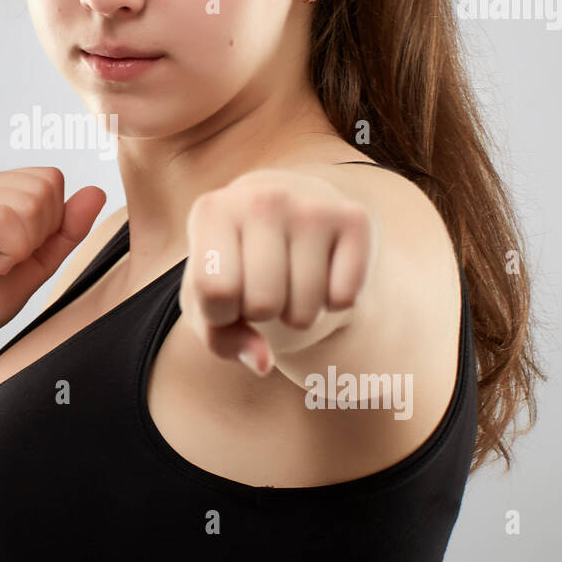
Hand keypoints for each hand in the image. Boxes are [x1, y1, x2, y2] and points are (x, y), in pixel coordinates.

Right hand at [0, 167, 106, 370]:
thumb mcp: (39, 260)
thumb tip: (96, 191)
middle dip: (39, 234)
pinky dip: (11, 251)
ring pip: (30, 201)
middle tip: (6, 260)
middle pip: (45, 187)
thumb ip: (67, 228)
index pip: (51, 178)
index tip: (20, 251)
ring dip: (23, 245)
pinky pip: (6, 219)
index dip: (51, 222)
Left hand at [178, 169, 374, 374]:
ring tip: (289, 280)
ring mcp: (310, 205)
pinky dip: (333, 303)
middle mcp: (261, 198)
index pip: (216, 293)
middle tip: (262, 285)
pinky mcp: (353, 218)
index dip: (221, 313)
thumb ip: (220, 339)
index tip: (225, 293)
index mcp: (211, 211)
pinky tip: (320, 272)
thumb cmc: (235, 266)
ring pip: (305, 311)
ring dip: (296, 314)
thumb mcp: (208, 299)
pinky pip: (344, 299)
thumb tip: (263, 363)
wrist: (282, 211)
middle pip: (263, 305)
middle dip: (261, 314)